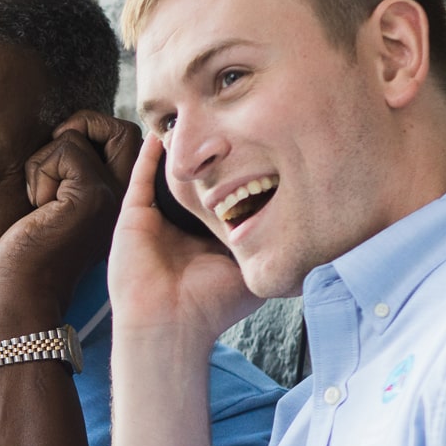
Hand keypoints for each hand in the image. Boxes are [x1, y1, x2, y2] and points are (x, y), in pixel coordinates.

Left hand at [0, 110, 139, 317]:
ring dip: (45, 160)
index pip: (129, 138)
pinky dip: (38, 171)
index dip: (95, 131)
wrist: (25, 292)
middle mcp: (127, 197)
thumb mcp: (65, 202)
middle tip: (54, 156)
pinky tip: (37, 207)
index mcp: (125, 201)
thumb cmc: (33, 249)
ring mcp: (112, 195)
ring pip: (78, 135)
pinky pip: (64, 149)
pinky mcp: (91, 195)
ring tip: (41, 200)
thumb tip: (71, 129)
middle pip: (121, 128)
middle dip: (81, 126)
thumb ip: (80, 171)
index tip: (64, 158)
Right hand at [109, 133, 259, 341]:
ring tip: (193, 119)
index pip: (223, 199)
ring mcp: (156, 222)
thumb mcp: (253, 274)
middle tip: (226, 124)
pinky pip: (141, 178)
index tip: (256, 147)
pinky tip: (161, 132)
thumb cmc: (212, 307)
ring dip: (178, 152)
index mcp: (207, 240)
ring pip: (168, 178)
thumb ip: (271, 252)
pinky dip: (148, 155)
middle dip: (209, 158)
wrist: (170, 326)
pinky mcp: (134, 218)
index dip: (238, 176)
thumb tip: (312, 240)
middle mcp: (181, 228)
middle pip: (196, 184)